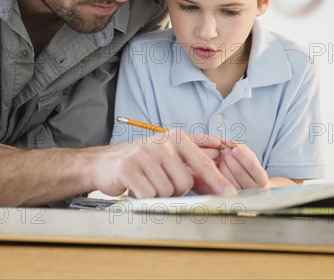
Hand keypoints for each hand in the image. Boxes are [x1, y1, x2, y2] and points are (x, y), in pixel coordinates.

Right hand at [90, 130, 236, 197]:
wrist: (103, 164)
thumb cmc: (141, 162)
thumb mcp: (168, 156)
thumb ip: (194, 165)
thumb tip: (221, 179)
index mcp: (175, 137)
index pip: (202, 161)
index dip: (217, 179)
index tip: (230, 194)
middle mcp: (161, 142)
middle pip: (185, 182)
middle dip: (175, 190)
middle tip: (159, 181)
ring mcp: (144, 154)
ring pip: (167, 190)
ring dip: (157, 193)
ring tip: (145, 182)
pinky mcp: (129, 168)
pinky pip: (148, 194)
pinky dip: (143, 196)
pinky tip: (135, 186)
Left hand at [217, 142, 268, 189]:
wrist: (255, 188)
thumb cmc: (252, 170)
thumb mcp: (252, 160)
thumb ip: (244, 150)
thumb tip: (231, 143)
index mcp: (262, 181)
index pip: (252, 166)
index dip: (242, 156)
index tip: (234, 147)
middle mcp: (253, 190)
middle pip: (239, 172)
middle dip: (230, 158)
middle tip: (225, 150)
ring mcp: (241, 194)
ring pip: (229, 177)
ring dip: (224, 163)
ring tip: (223, 155)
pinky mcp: (231, 195)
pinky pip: (223, 182)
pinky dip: (220, 170)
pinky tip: (220, 164)